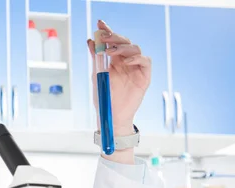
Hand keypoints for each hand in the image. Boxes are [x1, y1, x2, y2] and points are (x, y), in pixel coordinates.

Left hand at [87, 20, 150, 146]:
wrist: (111, 115)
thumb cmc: (104, 98)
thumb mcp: (97, 75)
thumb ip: (95, 58)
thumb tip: (89, 41)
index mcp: (114, 60)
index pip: (112, 41)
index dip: (107, 31)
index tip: (100, 23)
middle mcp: (126, 61)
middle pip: (124, 42)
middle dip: (114, 37)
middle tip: (104, 36)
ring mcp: (135, 68)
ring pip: (134, 48)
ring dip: (123, 47)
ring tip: (111, 52)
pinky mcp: (144, 76)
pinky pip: (145, 61)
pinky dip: (136, 58)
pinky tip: (126, 61)